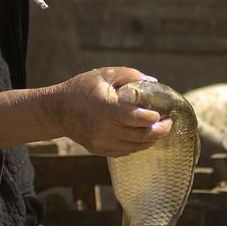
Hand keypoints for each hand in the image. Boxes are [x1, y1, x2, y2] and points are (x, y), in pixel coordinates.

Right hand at [51, 67, 172, 156]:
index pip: (135, 118)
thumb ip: (129, 75)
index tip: (161, 114)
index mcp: (106, 108)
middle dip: (159, 131)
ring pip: (135, 146)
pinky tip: (143, 136)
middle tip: (169, 123)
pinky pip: (126, 151)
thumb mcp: (104, 74)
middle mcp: (104, 128)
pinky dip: (137, 145)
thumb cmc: (82, 88)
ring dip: (150, 139)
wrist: (58, 110)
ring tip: (158, 129)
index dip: (152, 118)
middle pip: (139, 136)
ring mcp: (102, 142)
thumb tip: (153, 82)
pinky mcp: (100, 150)